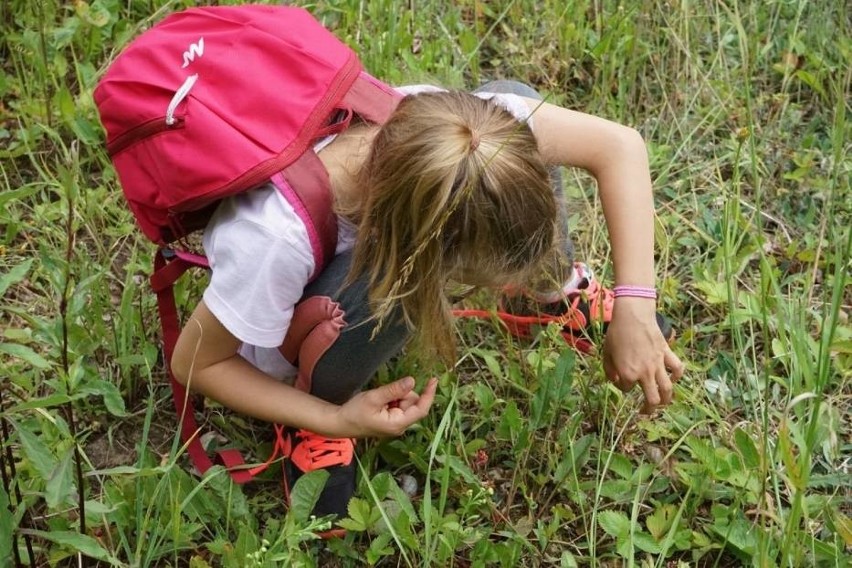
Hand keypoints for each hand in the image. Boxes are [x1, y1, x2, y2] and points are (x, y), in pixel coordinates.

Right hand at [334, 376, 437, 437]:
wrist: (340, 423)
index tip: (433, 380)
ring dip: (396, 396)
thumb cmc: (354, 413)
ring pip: (405, 402)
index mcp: (398, 423)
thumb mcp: (374, 398)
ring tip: (379, 399)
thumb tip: (412, 381)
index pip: (421, 409)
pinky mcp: (391, 420)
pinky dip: (392, 399)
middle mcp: (400, 426)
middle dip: (402, 393)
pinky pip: (398, 405)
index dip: (429, 394)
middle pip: (412, 403)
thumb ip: (394, 390)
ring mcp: (396, 423)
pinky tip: (379, 402)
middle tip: (384, 394)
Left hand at [603, 297, 683, 412]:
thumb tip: (616, 381)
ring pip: (668, 389)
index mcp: (628, 374)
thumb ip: (609, 370)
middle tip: (645, 412)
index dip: (623, 386)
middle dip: (649, 410)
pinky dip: (677, 376)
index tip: (620, 380)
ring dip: (666, 399)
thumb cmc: (616, 333)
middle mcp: (645, 373)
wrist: (633, 316)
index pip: (627, 389)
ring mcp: (658, 364)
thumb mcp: (606, 353)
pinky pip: (677, 368)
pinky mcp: (667, 354)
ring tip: (662, 403)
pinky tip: (673, 379)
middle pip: (653, 400)